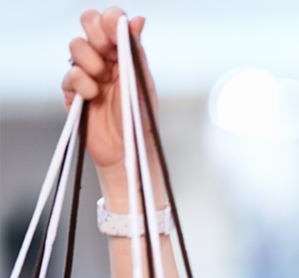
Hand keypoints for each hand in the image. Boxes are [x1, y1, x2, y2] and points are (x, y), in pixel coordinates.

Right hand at [62, 7, 160, 210]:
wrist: (127, 150)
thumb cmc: (140, 119)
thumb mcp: (142, 82)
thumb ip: (136, 50)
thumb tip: (138, 19)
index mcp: (126, 53)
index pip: (111, 21)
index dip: (110, 21)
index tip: (115, 34)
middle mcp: (106, 59)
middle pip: (88, 24)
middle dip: (96, 36)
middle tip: (107, 54)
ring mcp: (88, 74)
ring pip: (76, 47)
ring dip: (90, 62)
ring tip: (102, 82)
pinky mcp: (74, 92)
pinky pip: (69, 75)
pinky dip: (80, 83)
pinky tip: (92, 95)